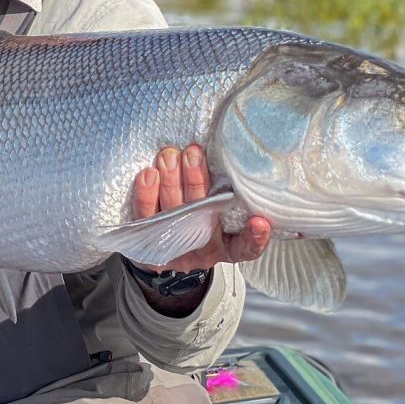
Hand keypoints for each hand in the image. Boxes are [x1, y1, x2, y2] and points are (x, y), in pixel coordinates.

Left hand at [132, 143, 270, 270]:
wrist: (164, 248)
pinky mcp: (148, 245)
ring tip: (169, 156)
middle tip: (192, 154)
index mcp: (227, 246)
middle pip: (201, 219)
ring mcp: (174, 249)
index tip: (259, 221)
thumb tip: (228, 155)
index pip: (245, 247)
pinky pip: (144, 218)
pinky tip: (149, 174)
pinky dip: (146, 194)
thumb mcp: (220, 212)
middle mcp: (202, 250)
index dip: (254, 237)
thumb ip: (225, 194)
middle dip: (196, 183)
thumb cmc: (199, 219)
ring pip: (172, 215)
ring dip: (170, 181)